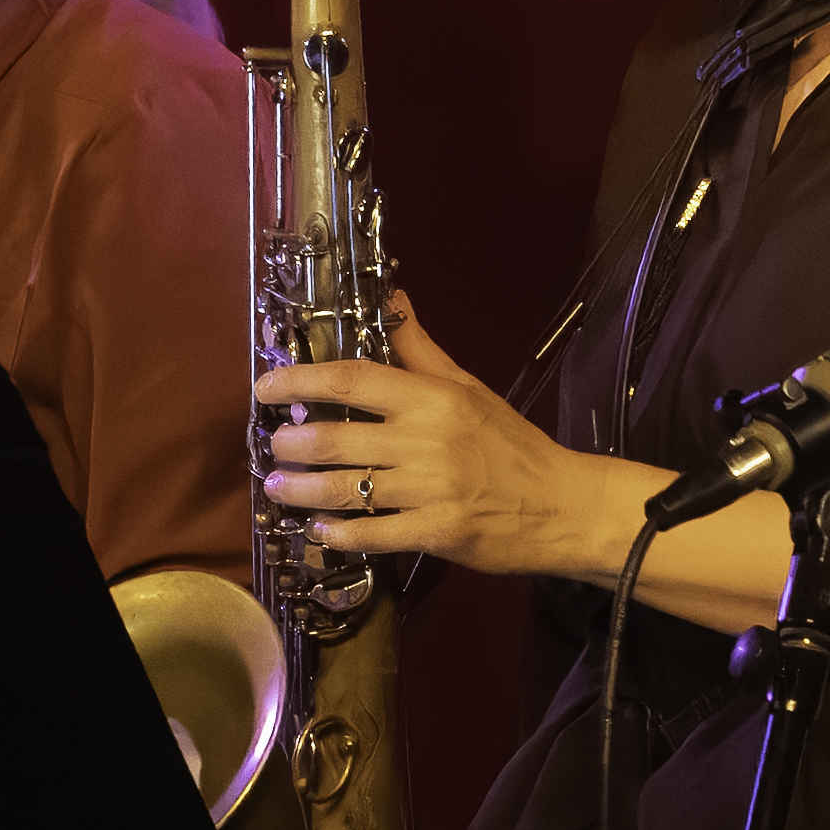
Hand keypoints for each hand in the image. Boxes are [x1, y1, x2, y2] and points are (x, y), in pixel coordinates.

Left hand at [257, 290, 639, 583]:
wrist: (563, 504)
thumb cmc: (512, 445)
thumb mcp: (468, 388)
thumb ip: (421, 349)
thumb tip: (394, 296)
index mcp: (432, 399)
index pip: (353, 378)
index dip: (300, 380)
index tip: (266, 386)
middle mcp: (426, 439)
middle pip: (336, 436)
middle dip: (292, 445)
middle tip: (273, 449)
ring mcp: (430, 489)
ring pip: (345, 488)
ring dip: (301, 490)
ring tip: (279, 488)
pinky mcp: (436, 532)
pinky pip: (373, 533)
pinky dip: (339, 532)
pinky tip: (321, 529)